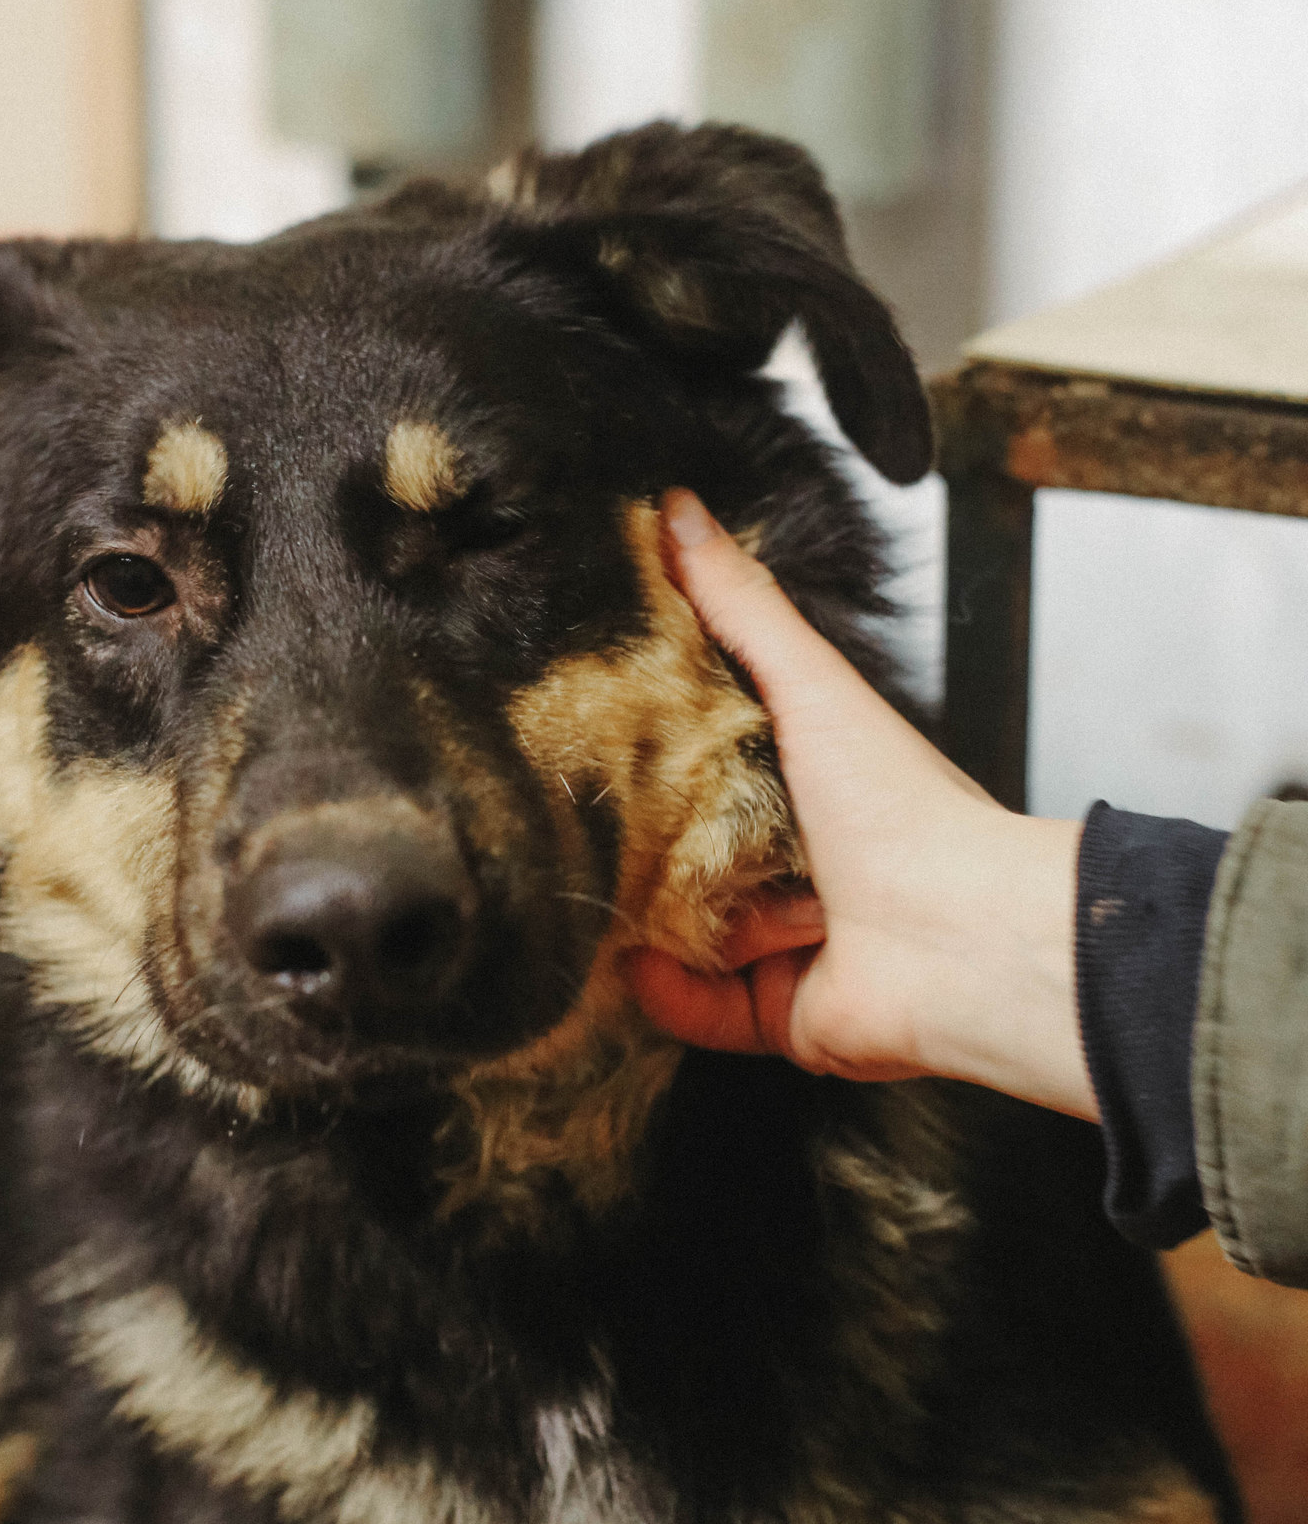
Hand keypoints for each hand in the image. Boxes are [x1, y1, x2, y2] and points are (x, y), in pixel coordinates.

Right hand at [625, 492, 1096, 1116]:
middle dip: (631, 839)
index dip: (651, 742)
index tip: (586, 721)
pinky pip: (697, 1005)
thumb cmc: (902, 809)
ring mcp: (784, 939)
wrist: (956, 940)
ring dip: (645, 916)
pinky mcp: (775, 1011)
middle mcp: (795, 861)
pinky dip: (666, 991)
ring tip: (593, 886)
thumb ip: (741, 606)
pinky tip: (633, 963)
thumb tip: (679, 512)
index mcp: (808, 781)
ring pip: (681, 930)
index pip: (709, 758)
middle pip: (685, 848)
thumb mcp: (808, 686)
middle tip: (567, 813)